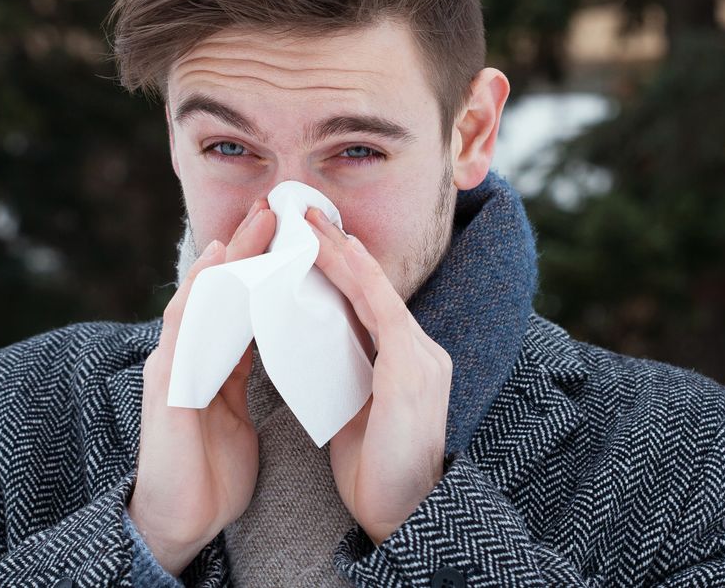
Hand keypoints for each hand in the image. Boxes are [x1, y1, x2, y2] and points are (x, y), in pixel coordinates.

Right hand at [129, 199, 275, 574]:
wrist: (182, 520)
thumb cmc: (212, 469)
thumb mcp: (239, 411)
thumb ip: (246, 372)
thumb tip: (272, 341)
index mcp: (213, 361)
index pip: (241, 302)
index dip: (264, 265)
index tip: (292, 231)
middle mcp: (191, 353)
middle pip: (221, 288)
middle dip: (248, 245)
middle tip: (276, 204)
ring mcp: (174, 364)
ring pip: (202, 297)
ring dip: (228, 257)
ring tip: (254, 220)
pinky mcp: (167, 382)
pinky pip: (184, 327)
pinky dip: (200, 293)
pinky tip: (215, 266)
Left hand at [305, 207, 452, 545]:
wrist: (404, 514)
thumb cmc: (374, 471)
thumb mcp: (353, 410)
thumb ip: (342, 373)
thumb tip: (306, 343)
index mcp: (405, 362)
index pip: (367, 302)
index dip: (338, 267)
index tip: (309, 238)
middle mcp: (420, 351)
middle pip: (372, 285)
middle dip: (338, 245)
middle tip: (304, 210)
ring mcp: (420, 356)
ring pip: (374, 288)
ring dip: (341, 249)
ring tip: (309, 219)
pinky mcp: (410, 368)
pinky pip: (378, 308)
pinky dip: (354, 276)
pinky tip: (333, 251)